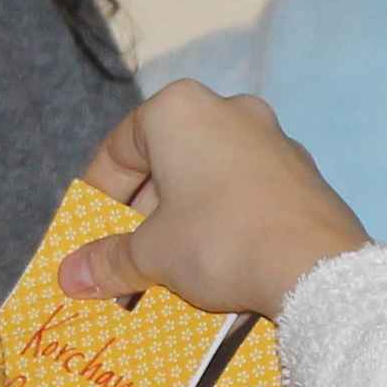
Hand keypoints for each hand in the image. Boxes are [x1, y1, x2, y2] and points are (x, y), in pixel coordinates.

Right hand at [58, 84, 370, 316]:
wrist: (317, 268)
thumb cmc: (221, 242)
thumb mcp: (152, 254)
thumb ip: (107, 260)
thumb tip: (69, 276)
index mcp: (181, 110)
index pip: (119, 148)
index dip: (96, 195)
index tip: (88, 233)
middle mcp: (229, 110)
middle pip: (165, 162)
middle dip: (140, 215)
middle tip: (125, 258)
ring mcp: (273, 139)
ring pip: (207, 179)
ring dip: (181, 221)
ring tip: (166, 269)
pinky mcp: (302, 173)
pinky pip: (245, 194)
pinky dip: (221, 223)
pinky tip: (215, 265)